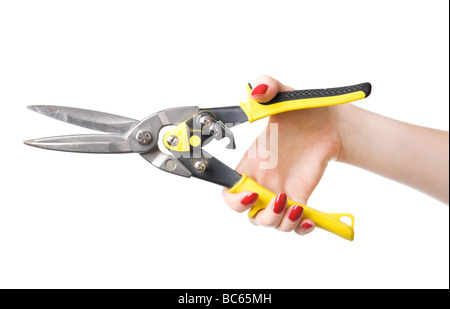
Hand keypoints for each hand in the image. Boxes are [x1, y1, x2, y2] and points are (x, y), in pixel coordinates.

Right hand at [223, 75, 345, 235]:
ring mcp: (282, 191)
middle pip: (248, 213)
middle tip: (278, 199)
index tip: (250, 194)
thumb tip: (257, 90)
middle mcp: (263, 180)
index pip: (230, 190)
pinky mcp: (302, 198)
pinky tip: (308, 218)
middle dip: (259, 214)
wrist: (331, 123)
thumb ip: (269, 86)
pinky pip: (294, 225)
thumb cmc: (303, 110)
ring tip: (296, 206)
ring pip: (270, 222)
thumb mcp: (285, 94)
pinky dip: (300, 228)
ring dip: (280, 222)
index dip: (234, 199)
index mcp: (251, 162)